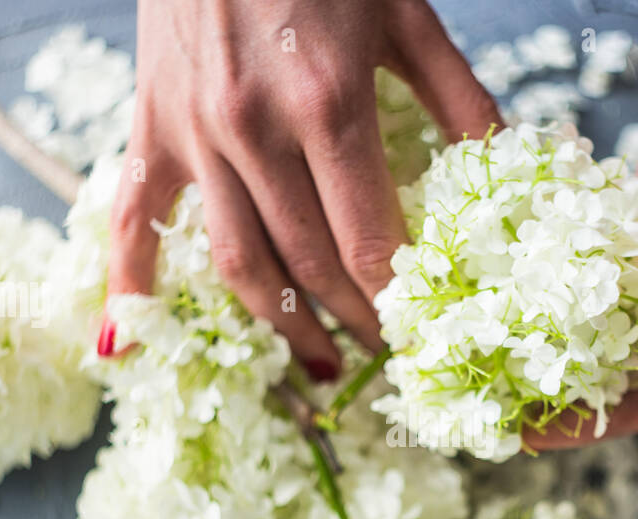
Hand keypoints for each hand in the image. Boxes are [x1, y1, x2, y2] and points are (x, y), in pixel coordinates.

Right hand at [101, 0, 499, 378]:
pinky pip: (132, 218)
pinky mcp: (150, 123)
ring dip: (280, 327)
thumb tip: (509, 172)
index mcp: (328, 104)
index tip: (422, 336)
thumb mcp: (407, 13)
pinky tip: (128, 343)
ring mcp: (195, 133)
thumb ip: (461, 98)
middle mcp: (254, 131)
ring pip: (237, 261)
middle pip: (307, 265)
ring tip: (319, 365)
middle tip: (386, 354)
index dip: (396, 303)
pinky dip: (131, 283)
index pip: (367, 242)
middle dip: (353, 322)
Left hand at [530, 0, 637, 447]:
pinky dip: (551, 262)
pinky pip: (590, 242)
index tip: (534, 432)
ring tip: (481, 346)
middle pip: (622, 358)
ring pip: (601, 305)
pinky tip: (498, 273)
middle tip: (489, 395)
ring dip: (549, 330)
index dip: (602, 419)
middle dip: (561, 384)